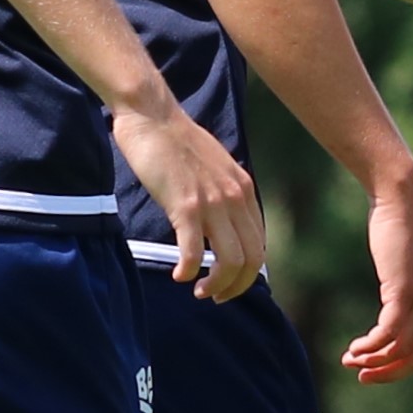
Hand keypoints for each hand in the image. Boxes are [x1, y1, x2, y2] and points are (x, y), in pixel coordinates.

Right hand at [112, 105, 265, 301]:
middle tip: (213, 296)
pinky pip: (195, 251)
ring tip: (198, 290)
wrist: (153, 116)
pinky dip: (188, 269)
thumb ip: (224, 192)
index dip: (247, 273)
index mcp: (245, 191)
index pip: (259, 245)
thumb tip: (222, 221)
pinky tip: (178, 275)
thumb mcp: (215, 167)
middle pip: (252, 259)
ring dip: (216, 285)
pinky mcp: (186, 205)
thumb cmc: (176, 141)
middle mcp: (236, 198)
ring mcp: (213, 202)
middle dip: (235, 287)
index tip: (227, 283)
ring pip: (230, 261)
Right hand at [338, 165, 412, 382]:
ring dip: (374, 360)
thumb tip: (392, 321)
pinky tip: (355, 347)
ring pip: (403, 348)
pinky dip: (371, 345)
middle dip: (389, 372)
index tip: (378, 369)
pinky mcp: (406, 289)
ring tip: (351, 359)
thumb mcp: (410, 268)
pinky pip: (389, 332)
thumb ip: (408, 294)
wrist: (400, 197)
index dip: (404, 367)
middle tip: (361, 374)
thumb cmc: (399, 230)